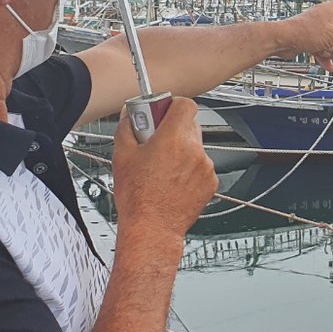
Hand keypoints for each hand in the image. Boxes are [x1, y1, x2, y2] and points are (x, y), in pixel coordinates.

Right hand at [111, 97, 218, 239]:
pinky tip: (172, 181)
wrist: (152, 228)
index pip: (185, 104)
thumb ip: (126, 127)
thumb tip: (128, 115)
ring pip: (195, 146)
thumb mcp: (122, 156)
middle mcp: (194, 150)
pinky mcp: (210, 182)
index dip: (173, 105)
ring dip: (182, 150)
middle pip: (189, 125)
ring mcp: (205, 166)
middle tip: (155, 141)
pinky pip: (201, 166)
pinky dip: (190, 169)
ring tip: (162, 168)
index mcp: (173, 138)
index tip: (162, 111)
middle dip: (173, 129)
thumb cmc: (138, 197)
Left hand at [282, 0, 332, 70]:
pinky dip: (325, 57)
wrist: (283, 41)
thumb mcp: (332, 37)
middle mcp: (323, 18)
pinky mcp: (310, 40)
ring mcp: (316, 30)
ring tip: (332, 57)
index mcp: (329, 11)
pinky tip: (329, 66)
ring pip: (331, 41)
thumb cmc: (303, 31)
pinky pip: (322, 49)